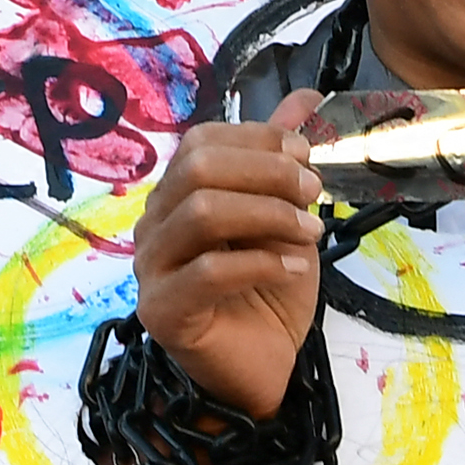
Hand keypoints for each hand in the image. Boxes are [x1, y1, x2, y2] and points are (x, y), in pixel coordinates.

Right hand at [131, 94, 325, 419]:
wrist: (262, 368)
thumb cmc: (268, 292)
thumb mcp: (286, 215)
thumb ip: (286, 160)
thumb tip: (309, 97)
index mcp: (176, 194)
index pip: (202, 141)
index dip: (258, 139)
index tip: (307, 156)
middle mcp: (154, 224)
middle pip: (196, 169)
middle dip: (265, 172)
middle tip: (313, 192)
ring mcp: (151, 268)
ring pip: (201, 213)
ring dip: (268, 214)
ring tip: (311, 232)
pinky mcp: (162, 310)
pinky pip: (209, 271)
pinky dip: (262, 261)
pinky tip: (294, 268)